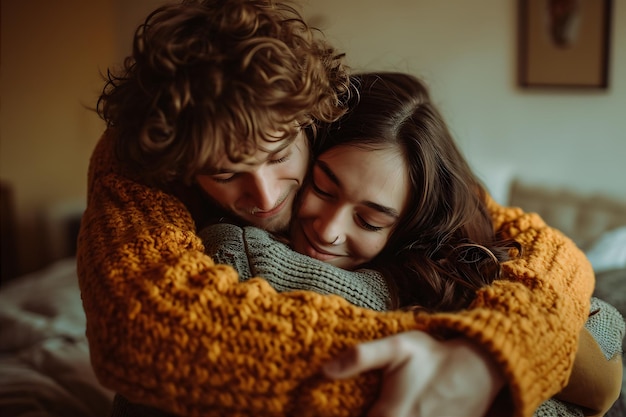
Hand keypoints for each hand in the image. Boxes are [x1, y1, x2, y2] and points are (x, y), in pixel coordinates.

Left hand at [322, 331, 504, 416]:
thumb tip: (324, 370)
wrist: (478, 368)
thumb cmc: (433, 356)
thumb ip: (360, 357)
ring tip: (389, 409)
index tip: (329, 412)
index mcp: (389, 416)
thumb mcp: (396, 347)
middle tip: (352, 408)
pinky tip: (401, 411)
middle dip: (368, 416)